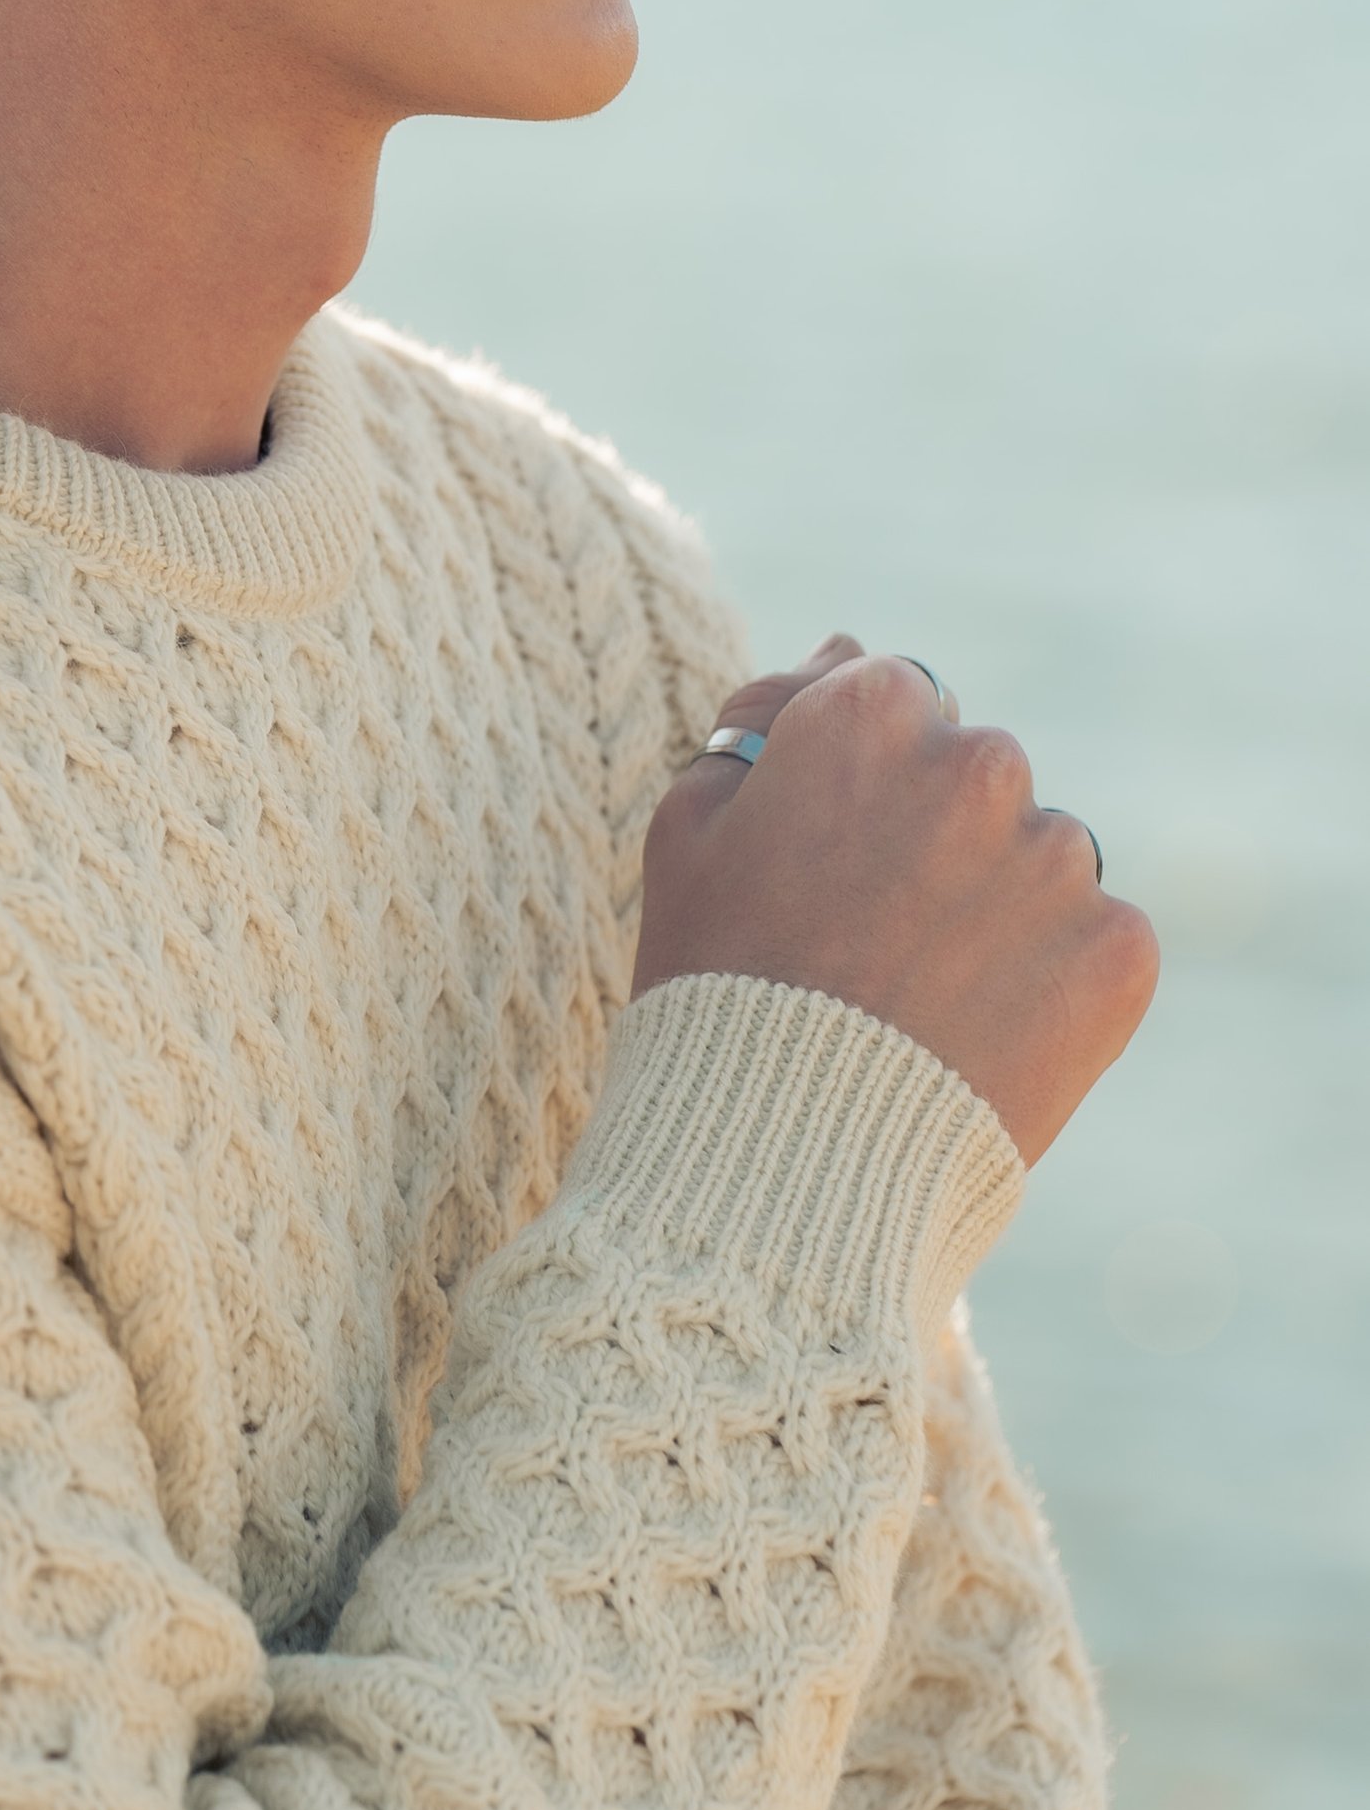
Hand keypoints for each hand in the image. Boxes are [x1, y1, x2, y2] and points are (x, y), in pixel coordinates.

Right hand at [632, 637, 1158, 1164]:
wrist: (786, 1161)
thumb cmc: (716, 987)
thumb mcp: (692, 830)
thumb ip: (767, 717)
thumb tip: (843, 648)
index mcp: (869, 712)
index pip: (894, 700)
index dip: (855, 783)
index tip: (824, 861)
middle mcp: (979, 763)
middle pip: (976, 776)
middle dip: (938, 837)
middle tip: (869, 942)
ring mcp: (1057, 859)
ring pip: (1041, 857)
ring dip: (999, 906)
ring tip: (923, 1000)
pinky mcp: (1118, 950)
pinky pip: (1095, 939)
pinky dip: (1053, 980)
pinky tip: (980, 1034)